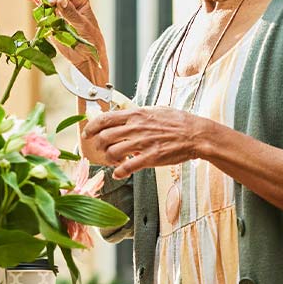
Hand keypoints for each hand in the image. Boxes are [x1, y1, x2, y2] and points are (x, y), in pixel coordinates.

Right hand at [27, 0, 108, 84]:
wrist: (86, 58)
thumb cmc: (91, 40)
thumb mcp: (83, 26)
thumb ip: (71, 13)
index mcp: (79, 1)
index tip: (52, 0)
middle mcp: (68, 4)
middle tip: (42, 0)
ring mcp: (59, 13)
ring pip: (47, 1)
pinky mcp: (52, 22)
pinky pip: (43, 12)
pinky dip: (37, 8)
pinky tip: (32, 2)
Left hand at [82, 106, 206, 178]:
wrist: (195, 134)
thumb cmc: (177, 122)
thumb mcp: (155, 110)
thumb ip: (138, 114)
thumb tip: (125, 115)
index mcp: (135, 114)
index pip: (104, 119)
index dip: (91, 127)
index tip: (86, 134)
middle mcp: (136, 127)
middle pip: (104, 137)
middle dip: (98, 146)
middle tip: (101, 151)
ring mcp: (142, 142)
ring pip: (113, 152)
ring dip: (109, 159)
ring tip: (114, 161)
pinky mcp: (151, 157)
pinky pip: (128, 166)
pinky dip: (119, 172)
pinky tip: (119, 173)